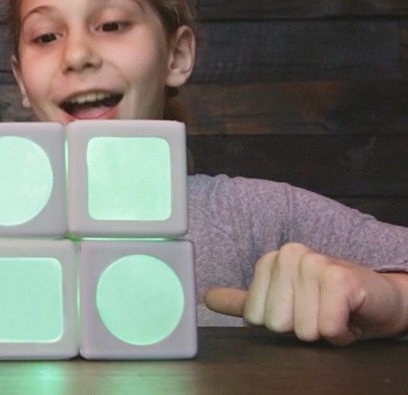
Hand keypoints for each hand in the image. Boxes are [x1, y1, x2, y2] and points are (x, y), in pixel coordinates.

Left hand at [205, 243, 407, 344]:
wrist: (380, 299)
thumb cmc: (331, 302)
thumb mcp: (284, 302)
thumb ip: (246, 301)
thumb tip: (208, 298)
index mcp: (270, 260)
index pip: (254, 317)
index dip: (282, 324)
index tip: (301, 310)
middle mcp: (289, 255)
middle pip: (276, 324)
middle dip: (303, 328)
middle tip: (321, 312)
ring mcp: (314, 262)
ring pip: (302, 329)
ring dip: (324, 331)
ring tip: (335, 313)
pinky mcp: (339, 278)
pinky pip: (326, 327)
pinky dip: (340, 333)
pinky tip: (348, 316)